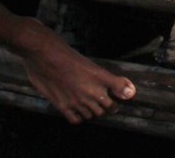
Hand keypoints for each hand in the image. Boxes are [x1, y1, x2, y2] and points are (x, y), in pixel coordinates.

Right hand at [15, 18, 134, 123]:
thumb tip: (130, 91)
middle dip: (106, 107)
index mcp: (100, 76)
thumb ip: (112, 81)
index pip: (120, 89)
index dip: (122, 95)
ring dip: (92, 112)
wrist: (44, 54)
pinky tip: (78, 111)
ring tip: (90, 107)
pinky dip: (79, 117)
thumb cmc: (65, 55)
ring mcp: (77, 100)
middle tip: (105, 105)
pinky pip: (76, 120)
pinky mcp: (63, 106)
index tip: (121, 99)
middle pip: (106, 108)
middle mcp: (91, 91)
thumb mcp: (89, 63)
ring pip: (92, 115)